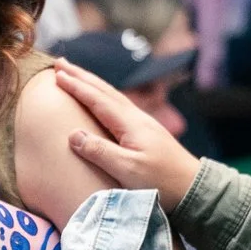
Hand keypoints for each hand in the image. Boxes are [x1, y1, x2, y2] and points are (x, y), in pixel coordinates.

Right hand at [54, 60, 202, 204]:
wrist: (193, 187)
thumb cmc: (162, 181)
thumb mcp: (128, 170)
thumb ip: (100, 151)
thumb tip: (73, 134)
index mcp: (130, 124)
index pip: (97, 99)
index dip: (76, 86)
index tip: (57, 74)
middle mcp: (136, 117)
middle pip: (104, 90)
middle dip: (81, 76)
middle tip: (60, 62)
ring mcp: (142, 123)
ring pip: (112, 95)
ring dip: (91, 83)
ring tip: (75, 75)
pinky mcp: (145, 132)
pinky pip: (118, 105)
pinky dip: (103, 96)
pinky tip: (101, 99)